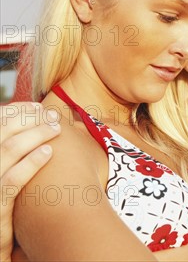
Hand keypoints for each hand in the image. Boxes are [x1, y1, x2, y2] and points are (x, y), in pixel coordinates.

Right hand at [1, 103, 60, 261]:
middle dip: (27, 119)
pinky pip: (10, 181)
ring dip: (35, 134)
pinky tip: (48, 152)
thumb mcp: (4, 176)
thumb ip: (9, 152)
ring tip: (55, 128)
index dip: (12, 112)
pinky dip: (30, 162)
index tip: (35, 106)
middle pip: (1, 133)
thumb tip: (28, 123)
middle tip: (51, 116)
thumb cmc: (4, 208)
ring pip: (7, 150)